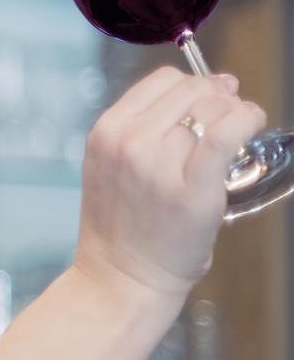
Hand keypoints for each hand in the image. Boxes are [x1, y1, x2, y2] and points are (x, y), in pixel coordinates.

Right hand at [72, 66, 266, 302]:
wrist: (120, 277)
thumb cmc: (122, 226)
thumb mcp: (111, 165)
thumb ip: (146, 127)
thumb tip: (218, 84)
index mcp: (106, 133)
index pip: (162, 82)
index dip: (193, 85)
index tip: (207, 99)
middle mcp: (128, 143)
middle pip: (190, 90)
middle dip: (215, 96)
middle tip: (226, 116)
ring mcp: (158, 165)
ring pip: (212, 109)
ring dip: (233, 112)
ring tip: (237, 129)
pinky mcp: (192, 189)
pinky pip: (228, 133)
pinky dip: (247, 120)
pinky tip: (253, 123)